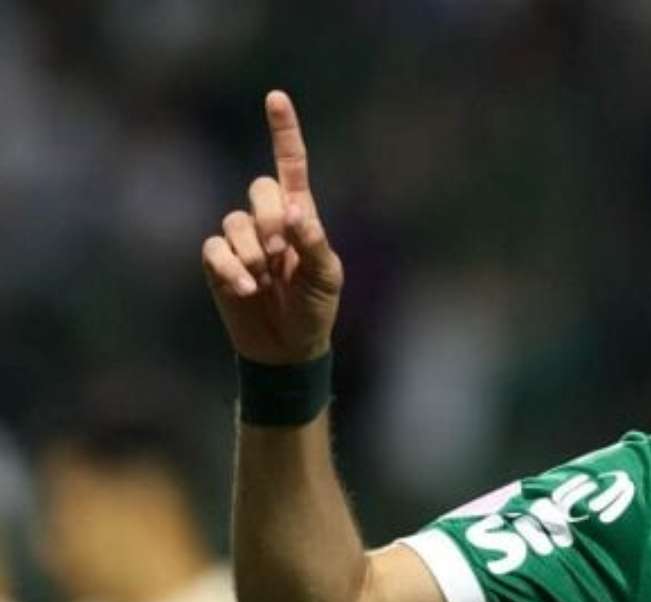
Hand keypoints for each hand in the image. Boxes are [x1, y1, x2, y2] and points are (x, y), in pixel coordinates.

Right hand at [202, 91, 342, 363]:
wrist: (288, 347)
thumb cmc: (315, 308)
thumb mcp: (326, 277)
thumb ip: (314, 241)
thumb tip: (294, 209)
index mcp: (301, 216)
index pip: (291, 165)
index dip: (284, 131)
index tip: (276, 97)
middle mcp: (268, 220)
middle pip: (259, 189)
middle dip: (271, 218)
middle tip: (282, 253)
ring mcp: (241, 240)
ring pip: (235, 222)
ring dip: (253, 252)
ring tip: (265, 280)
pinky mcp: (219, 262)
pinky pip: (214, 249)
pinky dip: (229, 268)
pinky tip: (245, 289)